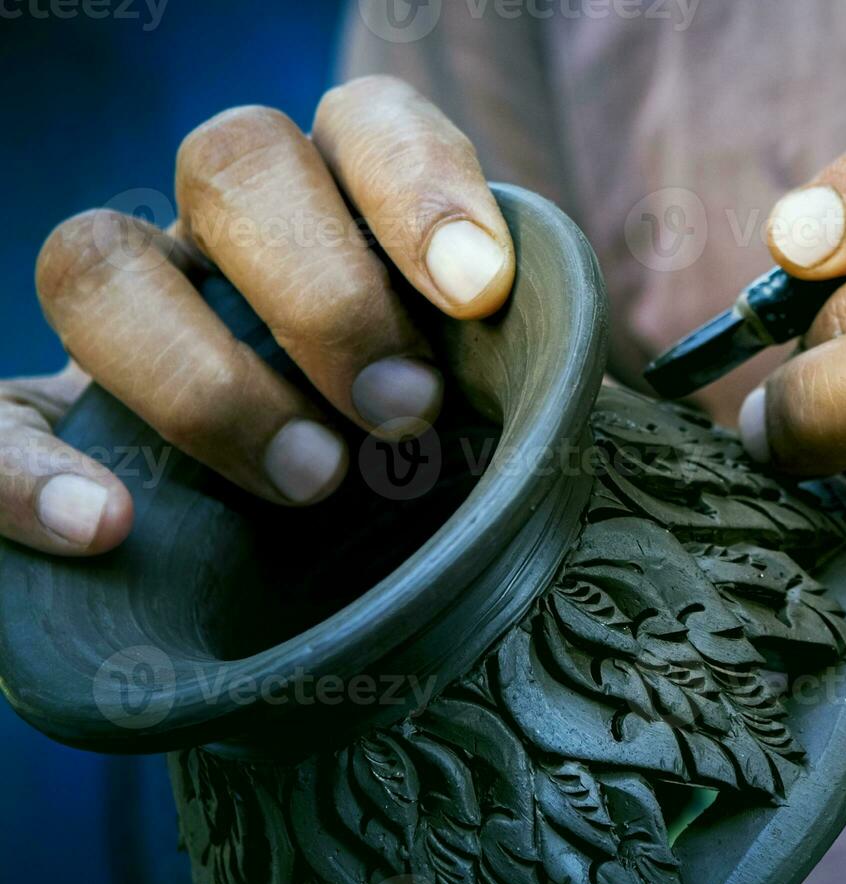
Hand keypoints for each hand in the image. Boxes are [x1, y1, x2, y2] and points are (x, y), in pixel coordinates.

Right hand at [3, 76, 512, 557]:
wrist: (298, 569)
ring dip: (202, 376)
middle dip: (326, 288)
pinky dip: (25, 471)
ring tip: (310, 481)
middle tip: (404, 415)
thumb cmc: (424, 475)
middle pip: (231, 160)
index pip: (365, 124)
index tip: (477, 291)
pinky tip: (104, 527)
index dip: (418, 185)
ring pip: (95, 261)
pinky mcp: (34, 421)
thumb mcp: (483, 415)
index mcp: (346, 208)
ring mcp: (125, 320)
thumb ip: (512, 382)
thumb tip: (565, 396)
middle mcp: (225, 238)